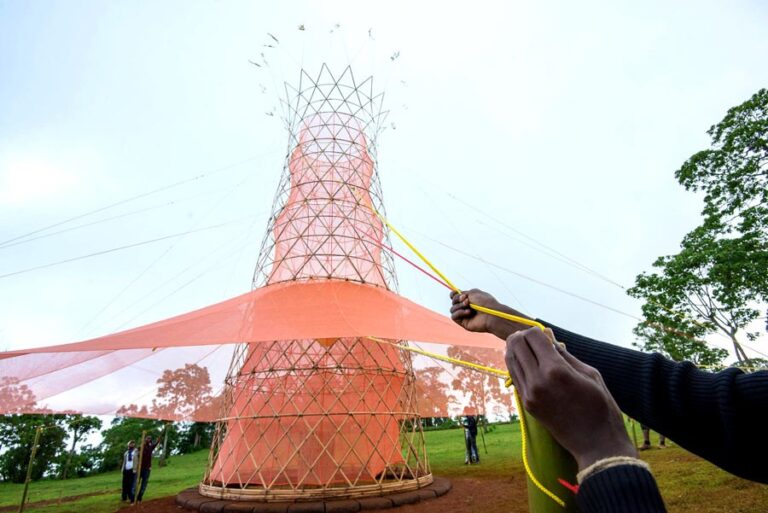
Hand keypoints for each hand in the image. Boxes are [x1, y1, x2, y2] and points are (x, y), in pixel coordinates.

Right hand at [450, 289, 533, 339]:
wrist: (491, 314)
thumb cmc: (485, 303)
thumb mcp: (473, 293)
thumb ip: (462, 293)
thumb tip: (455, 296)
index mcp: (469, 299)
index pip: (456, 297)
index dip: (453, 294)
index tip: (455, 292)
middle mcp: (466, 307)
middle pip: (453, 302)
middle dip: (457, 299)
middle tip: (467, 300)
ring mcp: (464, 315)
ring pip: (452, 309)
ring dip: (459, 306)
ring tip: (469, 306)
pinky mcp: (463, 323)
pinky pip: (454, 316)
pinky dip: (459, 313)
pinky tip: (468, 313)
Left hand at [505, 328, 635, 470]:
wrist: (597, 444)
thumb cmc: (601, 406)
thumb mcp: (590, 373)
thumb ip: (565, 353)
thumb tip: (548, 336)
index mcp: (556, 370)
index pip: (532, 336)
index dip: (537, 330)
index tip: (546, 334)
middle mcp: (537, 381)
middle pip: (516, 344)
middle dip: (523, 337)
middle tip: (535, 340)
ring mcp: (529, 394)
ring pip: (510, 359)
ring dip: (517, 350)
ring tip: (530, 350)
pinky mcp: (527, 405)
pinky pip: (514, 376)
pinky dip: (518, 365)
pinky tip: (528, 364)